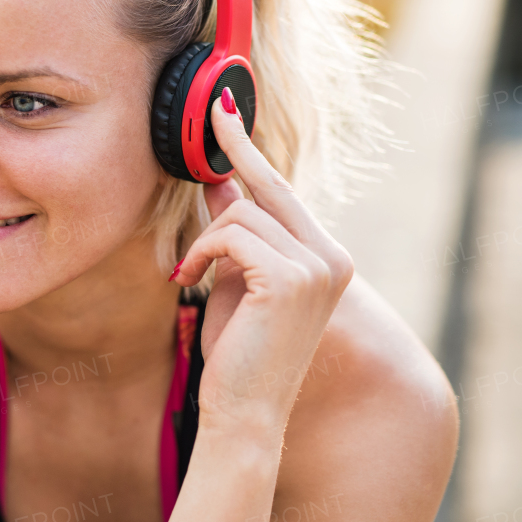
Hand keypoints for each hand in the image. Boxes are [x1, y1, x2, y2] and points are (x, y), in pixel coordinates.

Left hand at [174, 88, 353, 435]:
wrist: (244, 411)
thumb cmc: (238, 352)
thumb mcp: (233, 279)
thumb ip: (234, 231)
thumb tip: (218, 180)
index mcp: (325, 258)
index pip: (285, 193)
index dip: (253, 152)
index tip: (229, 114)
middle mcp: (332, 258)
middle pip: (272, 186)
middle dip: (238, 146)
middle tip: (214, 110)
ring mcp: (318, 267)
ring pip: (242, 214)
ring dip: (204, 242)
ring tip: (190, 274)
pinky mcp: (291, 277)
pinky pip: (230, 235)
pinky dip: (201, 253)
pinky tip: (189, 281)